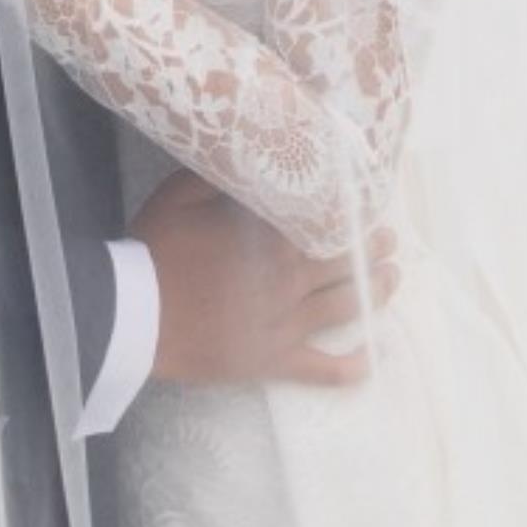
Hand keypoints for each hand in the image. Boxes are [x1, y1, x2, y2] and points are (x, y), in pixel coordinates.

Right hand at [133, 171, 401, 390]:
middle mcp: (287, 278)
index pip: (321, 221)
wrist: (134, 314)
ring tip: (392, 279)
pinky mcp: (272, 360)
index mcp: (269, 237)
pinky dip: (348, 368)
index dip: (348, 213)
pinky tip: (371, 362)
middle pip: (342, 262)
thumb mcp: (181, 194)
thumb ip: (220, 176)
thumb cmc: (157, 250)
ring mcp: (284, 324)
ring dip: (373, 293)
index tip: (369, 204)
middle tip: (391, 241)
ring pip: (342, 308)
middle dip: (370, 250)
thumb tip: (251, 157)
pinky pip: (320, 369)